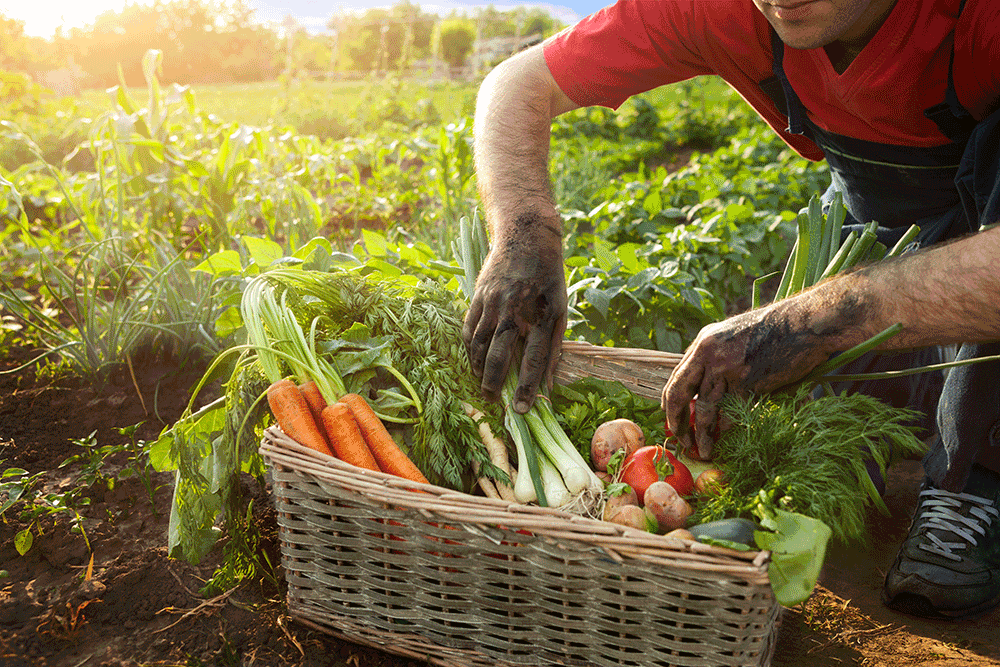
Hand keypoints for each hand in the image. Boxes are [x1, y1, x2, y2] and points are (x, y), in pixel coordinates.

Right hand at [463, 241, 566, 412]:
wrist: (527, 237)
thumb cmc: (548, 279)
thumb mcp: (561, 310)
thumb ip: (554, 347)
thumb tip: (549, 384)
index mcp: (542, 316)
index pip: (533, 361)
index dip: (526, 388)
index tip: (521, 409)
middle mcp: (516, 311)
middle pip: (499, 356)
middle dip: (493, 383)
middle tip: (491, 400)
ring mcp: (494, 303)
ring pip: (479, 344)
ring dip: (477, 368)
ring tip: (480, 383)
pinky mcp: (479, 295)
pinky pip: (469, 328)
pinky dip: (469, 347)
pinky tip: (472, 359)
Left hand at [662, 301, 839, 457]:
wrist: (804, 323)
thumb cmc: (775, 330)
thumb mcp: (733, 336)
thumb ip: (715, 356)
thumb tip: (703, 385)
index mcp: (702, 342)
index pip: (676, 378)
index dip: (672, 403)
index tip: (674, 420)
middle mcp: (708, 354)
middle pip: (679, 394)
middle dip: (676, 421)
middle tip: (679, 440)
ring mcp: (726, 368)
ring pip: (704, 410)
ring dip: (702, 435)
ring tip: (705, 452)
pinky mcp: (747, 381)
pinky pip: (731, 414)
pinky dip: (728, 432)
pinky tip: (728, 443)